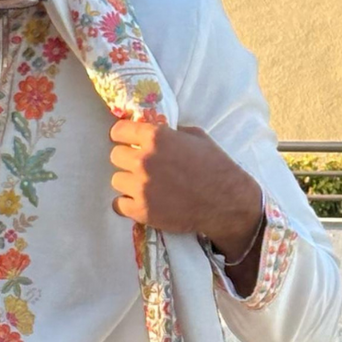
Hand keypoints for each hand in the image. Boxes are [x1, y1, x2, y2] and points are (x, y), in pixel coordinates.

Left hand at [109, 119, 262, 258]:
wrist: (226, 202)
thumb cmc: (215, 166)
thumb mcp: (196, 137)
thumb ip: (171, 132)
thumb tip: (155, 131)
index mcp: (156, 137)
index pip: (119, 131)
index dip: (123, 136)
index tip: (127, 141)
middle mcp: (144, 160)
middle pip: (115, 156)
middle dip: (127, 159)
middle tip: (141, 166)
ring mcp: (140, 187)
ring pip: (116, 180)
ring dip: (128, 182)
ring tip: (144, 186)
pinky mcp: (140, 210)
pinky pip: (118, 204)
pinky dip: (127, 204)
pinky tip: (140, 201)